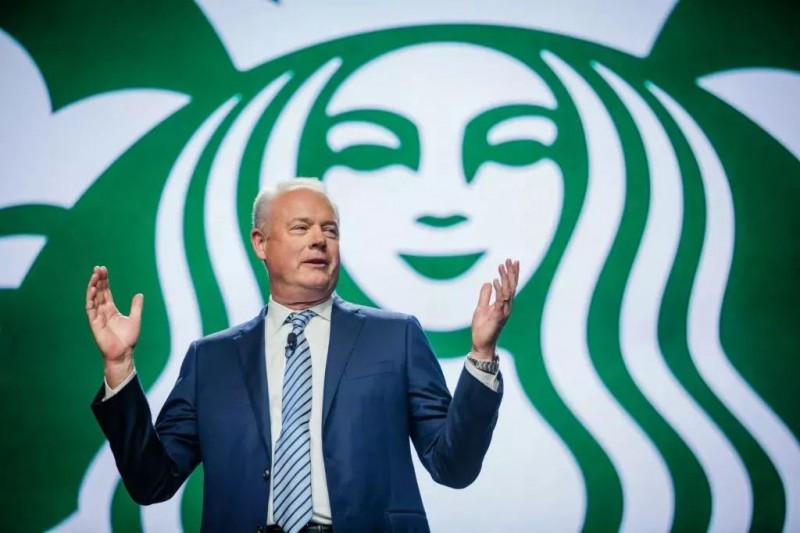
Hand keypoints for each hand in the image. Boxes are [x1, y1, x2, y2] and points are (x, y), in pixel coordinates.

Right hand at [85, 266, 142, 385]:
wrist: (123, 353)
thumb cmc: (128, 339)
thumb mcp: (135, 319)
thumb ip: (136, 307)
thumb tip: (139, 294)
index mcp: (111, 310)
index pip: (106, 292)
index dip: (104, 281)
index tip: (103, 270)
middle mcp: (103, 311)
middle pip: (99, 292)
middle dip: (98, 280)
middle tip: (98, 268)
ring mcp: (97, 316)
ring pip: (93, 298)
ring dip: (93, 286)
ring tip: (95, 275)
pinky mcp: (94, 323)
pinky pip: (90, 308)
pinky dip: (91, 298)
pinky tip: (92, 289)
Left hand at [471, 258, 519, 359]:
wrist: (481, 343)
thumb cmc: (482, 327)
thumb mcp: (481, 307)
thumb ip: (485, 295)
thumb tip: (488, 282)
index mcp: (504, 304)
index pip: (510, 286)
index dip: (511, 274)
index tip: (510, 262)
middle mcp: (507, 306)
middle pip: (512, 286)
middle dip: (511, 272)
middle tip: (510, 259)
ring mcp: (504, 311)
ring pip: (508, 291)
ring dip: (506, 278)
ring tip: (502, 266)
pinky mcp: (498, 316)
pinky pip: (500, 300)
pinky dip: (499, 290)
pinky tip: (495, 280)